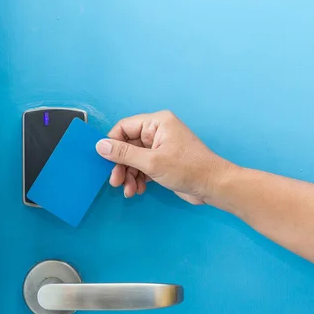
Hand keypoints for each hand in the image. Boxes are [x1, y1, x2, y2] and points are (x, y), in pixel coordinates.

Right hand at [95, 110, 232, 203]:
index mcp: (157, 123)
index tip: (105, 161)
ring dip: (128, 175)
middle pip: (127, 145)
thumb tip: (100, 146)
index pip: (124, 127)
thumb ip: (124, 154)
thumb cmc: (189, 169)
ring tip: (129, 190)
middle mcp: (158, 132)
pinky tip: (138, 190)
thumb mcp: (151, 162)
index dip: (112, 144)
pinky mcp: (163, 161)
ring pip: (134, 159)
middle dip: (121, 165)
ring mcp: (161, 147)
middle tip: (115, 181)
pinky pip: (142, 167)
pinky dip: (138, 179)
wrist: (213, 186)